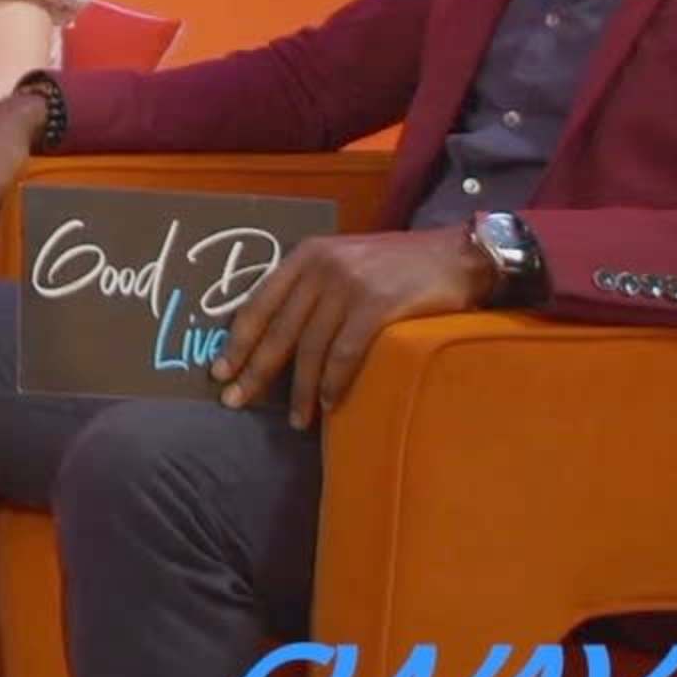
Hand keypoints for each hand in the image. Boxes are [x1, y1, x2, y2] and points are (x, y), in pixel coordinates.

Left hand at [209, 228, 496, 427]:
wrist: (457, 255)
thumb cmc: (398, 266)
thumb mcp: (344, 262)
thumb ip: (311, 289)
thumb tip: (275, 337)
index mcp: (305, 256)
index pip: (259, 303)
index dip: (238, 341)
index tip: (219, 371)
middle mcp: (321, 267)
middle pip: (278, 329)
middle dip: (255, 370)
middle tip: (235, 402)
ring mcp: (349, 285)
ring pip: (311, 348)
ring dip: (300, 390)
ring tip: (295, 421)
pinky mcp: (378, 304)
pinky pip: (345, 353)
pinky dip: (333, 382)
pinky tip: (329, 405)